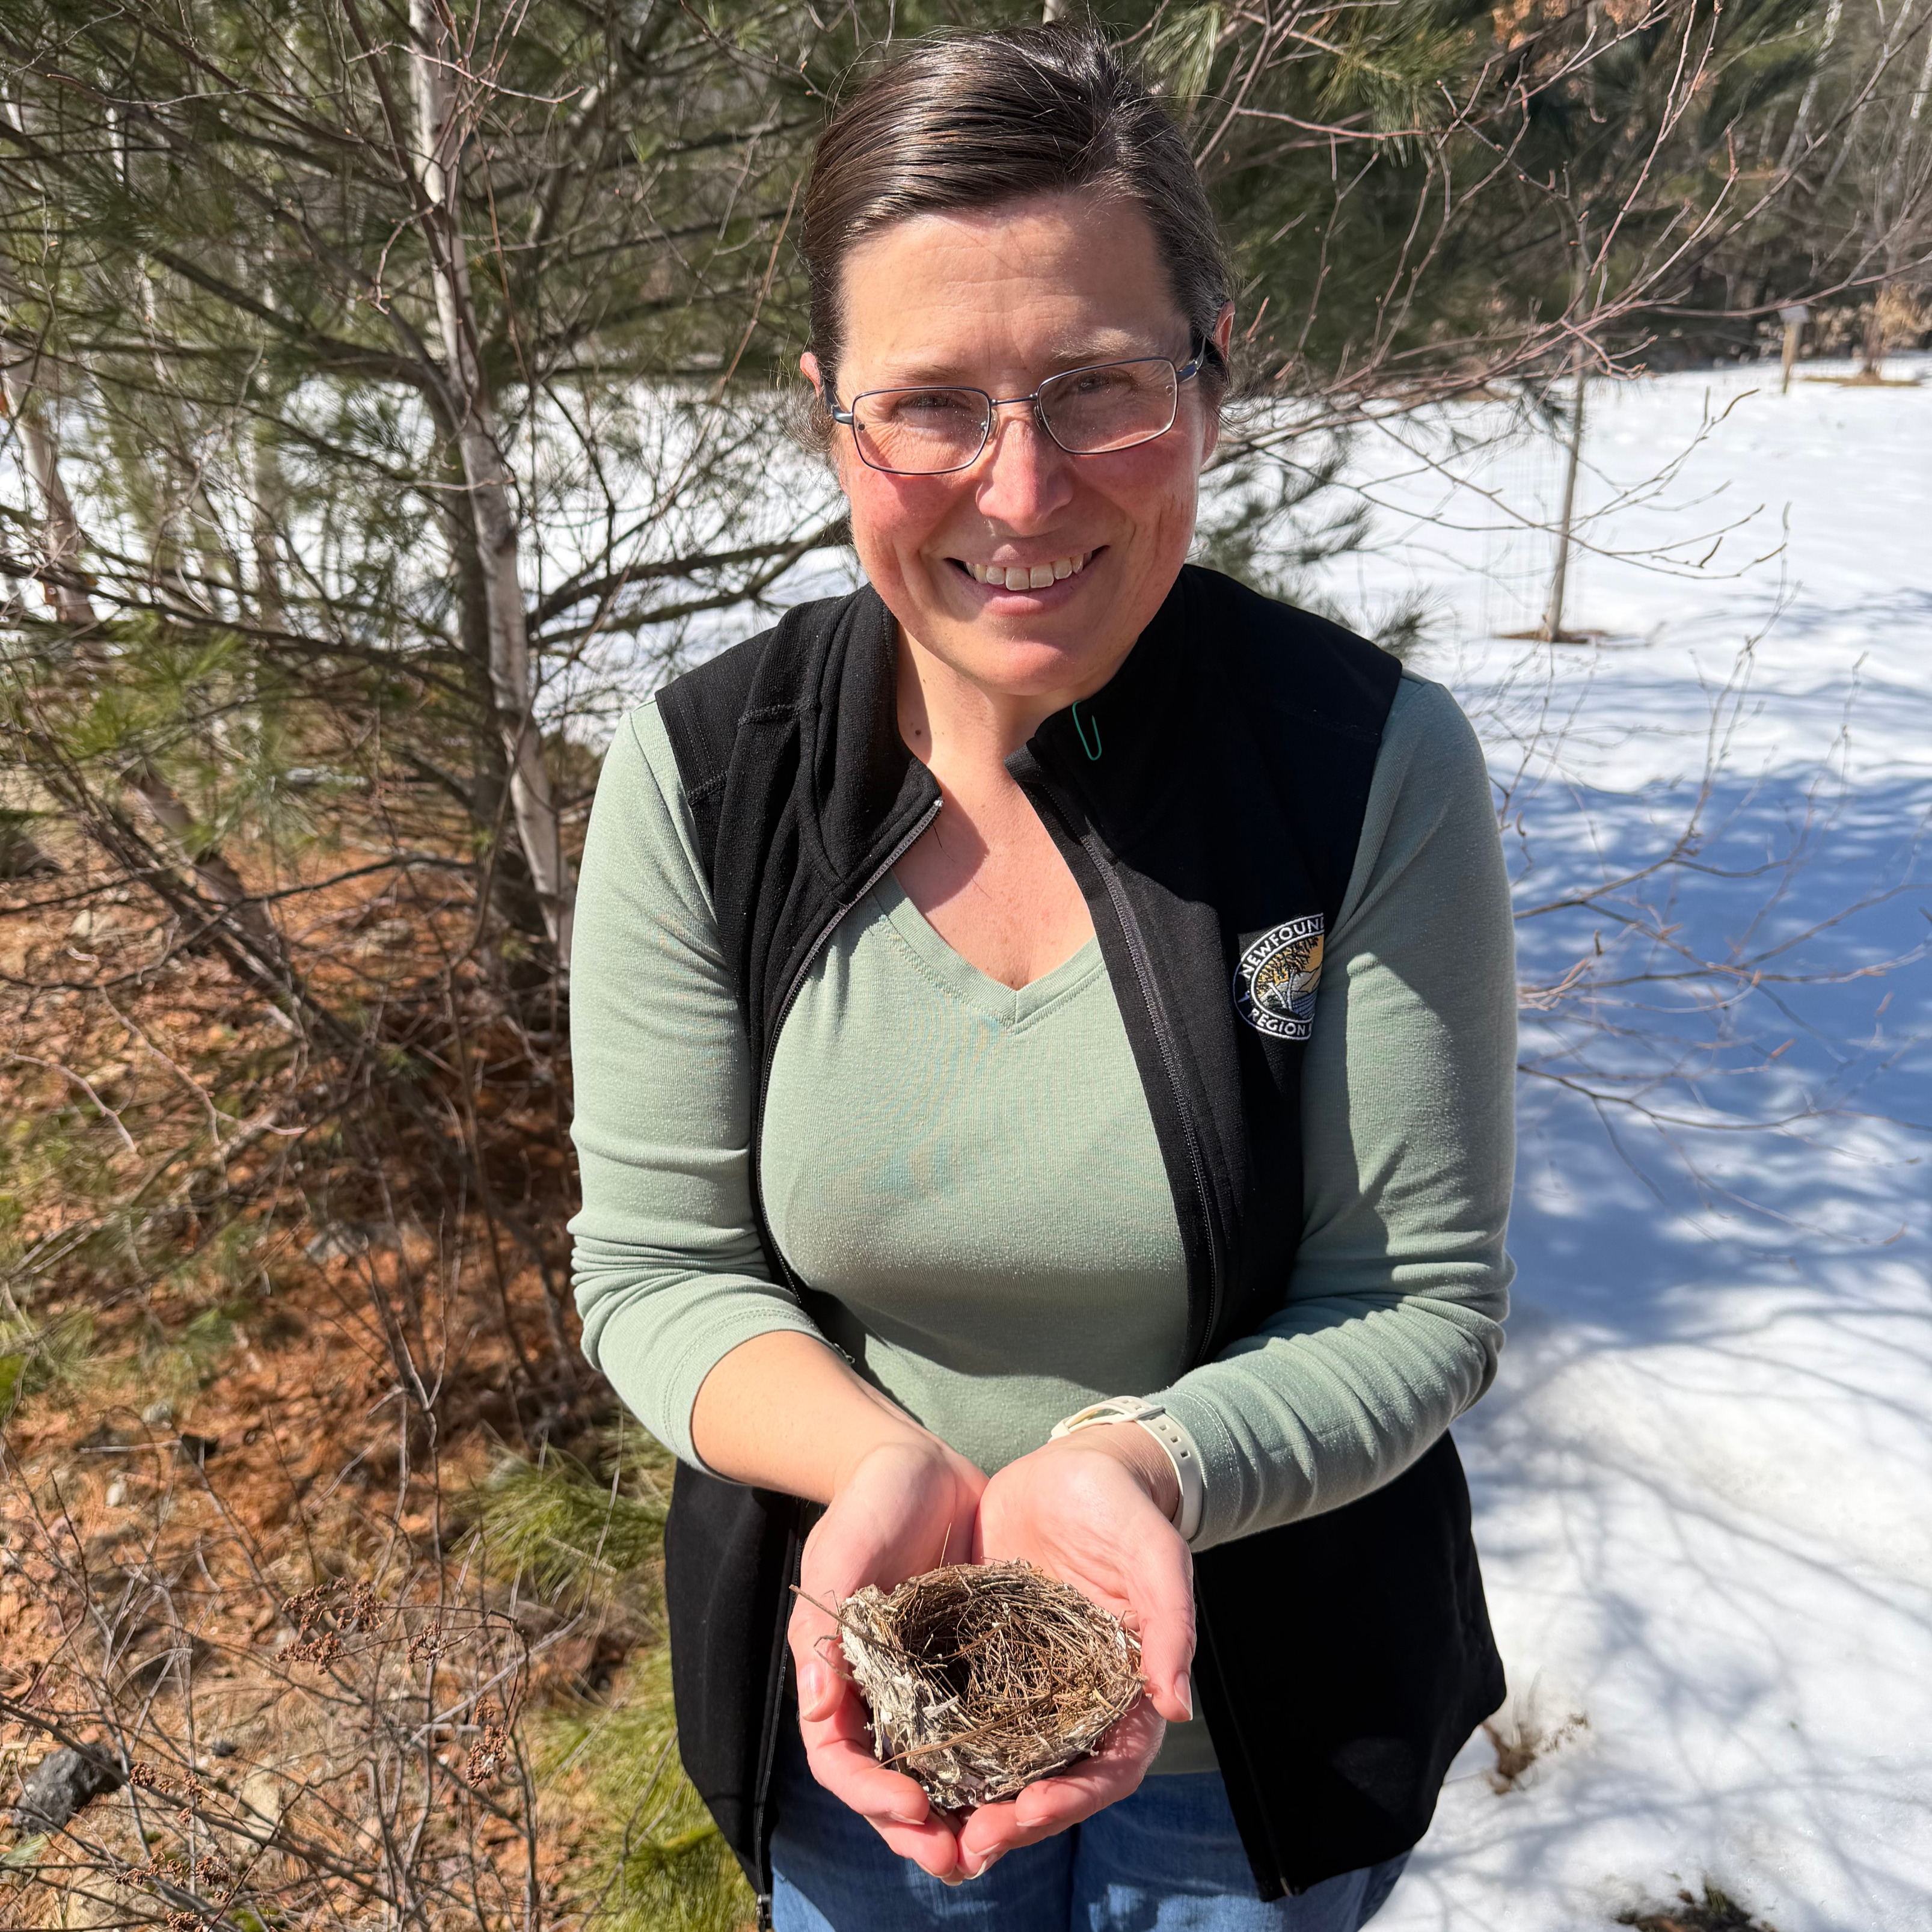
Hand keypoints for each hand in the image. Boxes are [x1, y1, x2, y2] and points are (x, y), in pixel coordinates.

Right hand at [788, 1436, 986, 1880]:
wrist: (920, 1466)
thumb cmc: (867, 1506)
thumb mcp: (836, 1552)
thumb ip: (823, 1621)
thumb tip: (818, 1701)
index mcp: (840, 1680)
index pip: (841, 1759)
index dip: (870, 1794)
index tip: (913, 1806)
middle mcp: (884, 1697)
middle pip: (892, 1786)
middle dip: (922, 1831)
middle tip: (962, 1857)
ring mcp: (932, 1688)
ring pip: (944, 1773)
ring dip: (967, 1815)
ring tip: (1003, 1842)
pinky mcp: (979, 1670)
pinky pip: (991, 1730)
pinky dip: (1008, 1765)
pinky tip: (1041, 1782)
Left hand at [956, 1424, 1194, 1876]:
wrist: (1077, 1468)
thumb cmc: (1126, 1511)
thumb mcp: (1155, 1554)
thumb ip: (1171, 1622)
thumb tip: (1178, 1705)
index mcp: (1125, 1691)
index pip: (1107, 1768)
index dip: (1070, 1800)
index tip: (1025, 1816)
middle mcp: (1077, 1700)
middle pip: (1049, 1782)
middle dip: (1009, 1822)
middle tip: (964, 1846)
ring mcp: (1028, 1684)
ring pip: (1001, 1762)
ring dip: (967, 1799)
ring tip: (923, 1822)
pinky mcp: (984, 1658)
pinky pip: (962, 1712)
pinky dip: (939, 1745)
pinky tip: (901, 1760)